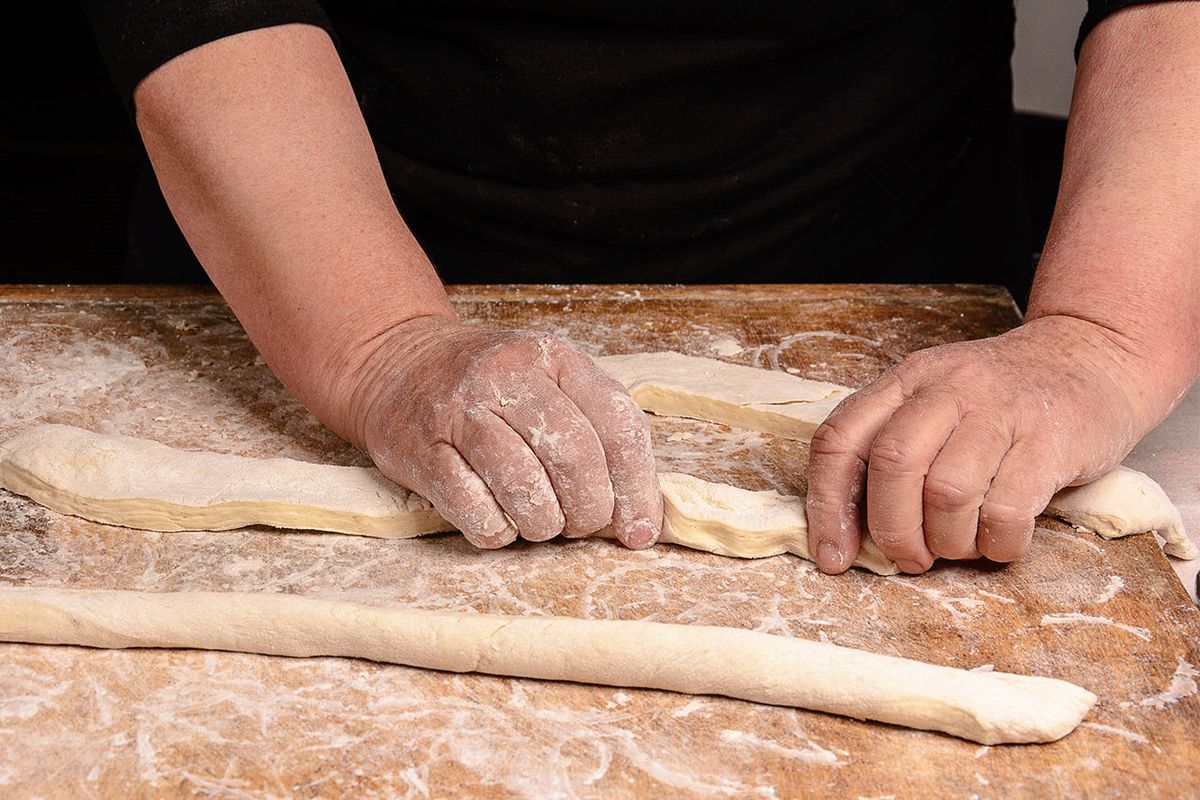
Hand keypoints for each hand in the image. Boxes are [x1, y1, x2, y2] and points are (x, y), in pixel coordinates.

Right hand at [342, 316, 662, 548]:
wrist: (395, 363)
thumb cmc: (488, 388)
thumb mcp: (548, 382)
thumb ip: (595, 432)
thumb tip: (640, 515)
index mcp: (554, 358)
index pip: (617, 424)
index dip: (636, 486)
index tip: (638, 529)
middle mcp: (509, 377)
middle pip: (575, 458)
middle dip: (589, 510)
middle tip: (581, 525)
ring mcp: (462, 413)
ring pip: (526, 489)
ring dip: (543, 525)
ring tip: (540, 523)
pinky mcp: (424, 452)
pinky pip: (476, 512)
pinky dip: (497, 531)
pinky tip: (498, 520)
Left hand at [805, 315, 1158, 573]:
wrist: (1093, 357)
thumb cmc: (1002, 399)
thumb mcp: (936, 401)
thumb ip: (894, 449)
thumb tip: (850, 533)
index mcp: (905, 380)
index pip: (840, 439)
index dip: (826, 506)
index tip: (833, 556)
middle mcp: (946, 387)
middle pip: (892, 465)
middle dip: (892, 530)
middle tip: (910, 559)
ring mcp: (999, 409)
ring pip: (947, 492)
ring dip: (948, 541)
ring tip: (960, 545)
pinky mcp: (1049, 440)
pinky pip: (1005, 510)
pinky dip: (996, 543)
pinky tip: (1000, 540)